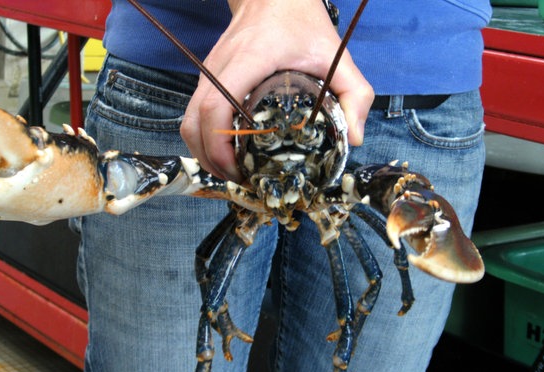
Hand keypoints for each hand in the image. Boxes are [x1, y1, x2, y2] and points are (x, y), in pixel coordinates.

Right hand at [181, 0, 373, 181]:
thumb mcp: (335, 54)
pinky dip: (204, 137)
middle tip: (238, 179)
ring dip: (203, 151)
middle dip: (209, 159)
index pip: (216, 107)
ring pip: (188, 120)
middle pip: (192, 122)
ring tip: (231, 170)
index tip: (238, 169)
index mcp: (248, 60)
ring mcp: (208, 72)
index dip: (219, 146)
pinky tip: (226, 150)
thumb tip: (355, 138)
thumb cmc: (301, 21)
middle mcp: (219, 67)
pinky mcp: (207, 76)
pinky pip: (194, 112)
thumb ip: (355, 94)